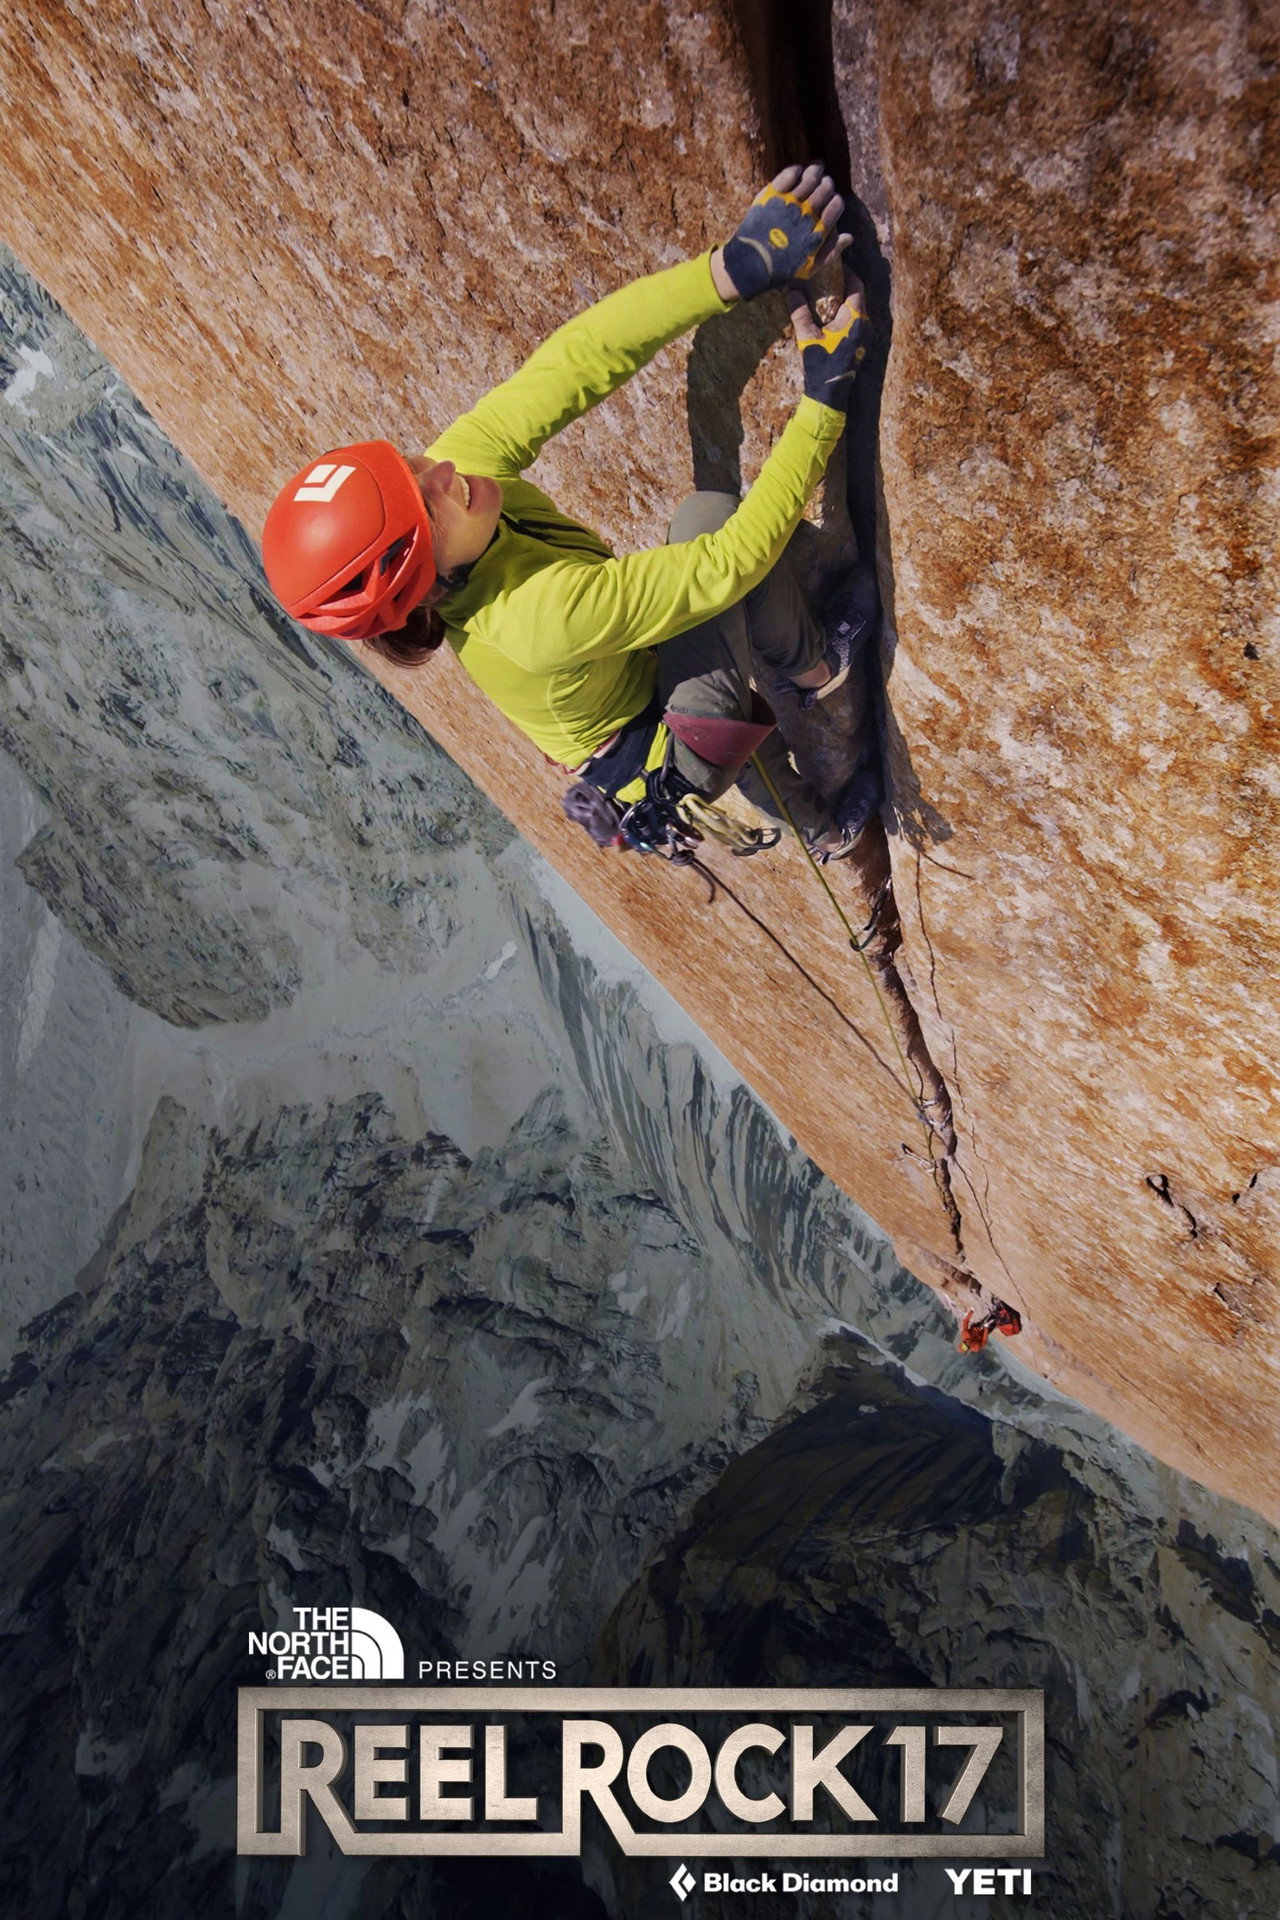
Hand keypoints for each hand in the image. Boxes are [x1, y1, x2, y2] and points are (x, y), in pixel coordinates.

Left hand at [717, 162, 851, 300]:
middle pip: (825, 188)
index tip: (832, 201)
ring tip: (817, 168)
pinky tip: (798, 171)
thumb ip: (831, 251)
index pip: (836, 205)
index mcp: (818, 230)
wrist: (752, 264)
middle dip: (827, 184)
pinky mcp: (773, 195)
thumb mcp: (811, 267)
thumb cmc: (782, 269)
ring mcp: (790, 203)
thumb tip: (849, 237)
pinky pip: (788, 175)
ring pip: (810, 178)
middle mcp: (807, 214)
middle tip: (824, 183)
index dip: (836, 201)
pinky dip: (795, 170)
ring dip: (816, 171)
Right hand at [786, 264, 870, 409]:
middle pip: (858, 296)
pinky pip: (857, 320)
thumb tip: (791, 290)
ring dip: (844, 299)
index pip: (857, 286)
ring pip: (858, 308)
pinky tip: (830, 314)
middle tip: (827, 275)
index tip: (834, 265)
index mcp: (856, 319)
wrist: (829, 396)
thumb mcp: (807, 338)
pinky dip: (846, 312)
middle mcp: (866, 325)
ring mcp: (865, 336)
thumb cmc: (820, 367)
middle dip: (844, 284)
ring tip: (826, 292)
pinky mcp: (861, 344)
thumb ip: (800, 313)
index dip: (847, 273)